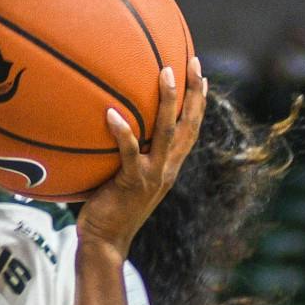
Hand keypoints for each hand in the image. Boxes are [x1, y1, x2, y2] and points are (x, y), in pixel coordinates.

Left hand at [77, 57, 206, 256]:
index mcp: (168, 166)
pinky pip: (129, 153)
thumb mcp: (122, 176)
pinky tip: (111, 113)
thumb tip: (105, 120)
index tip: (200, 75)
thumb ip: (124, 153)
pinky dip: (123, 133)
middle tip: (192, 62)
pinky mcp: (132, 183)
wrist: (106, 242)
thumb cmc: (107, 207)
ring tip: (164, 72)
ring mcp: (152, 176)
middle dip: (193, 93)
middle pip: (188, 125)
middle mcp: (167, 169)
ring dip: (168, 102)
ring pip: (167, 133)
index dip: (197, 103)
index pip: (190, 129)